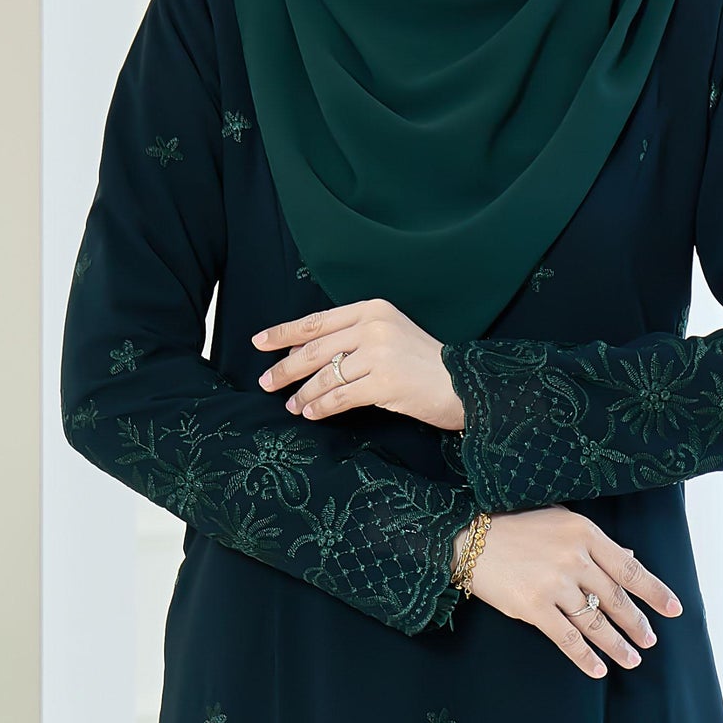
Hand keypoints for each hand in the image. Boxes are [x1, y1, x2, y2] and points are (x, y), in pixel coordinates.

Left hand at [252, 300, 464, 431]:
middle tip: (266, 382)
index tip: (260, 342)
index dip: (284, 333)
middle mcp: (373, 327)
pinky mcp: (384, 382)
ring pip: (324, 375)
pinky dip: (321, 406)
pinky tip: (311, 413)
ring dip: (303, 393)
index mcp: (371, 309)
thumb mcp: (389, 335)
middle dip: (285, 367)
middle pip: (315, 349)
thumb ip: (352, 337)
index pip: (317, 321)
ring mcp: (379, 354)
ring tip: (291, 405)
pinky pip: (340, 396)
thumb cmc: (422, 363)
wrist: (462, 384)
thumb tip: (304, 353)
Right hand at [454, 508, 683, 677]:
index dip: (655, 591)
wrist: (468, 537)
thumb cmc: (515, 526)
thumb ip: (594, 543)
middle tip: (650, 640)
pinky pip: (567, 638)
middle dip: (638, 623)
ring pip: (596, 622)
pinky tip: (599, 669)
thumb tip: (630, 557)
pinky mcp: (533, 607)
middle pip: (616, 599)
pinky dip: (585, 656)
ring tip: (633, 659)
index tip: (673, 609)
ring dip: (618, 645)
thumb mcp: (560, 521)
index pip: (630, 568)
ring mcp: (554, 584)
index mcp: (585, 534)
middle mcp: (574, 559)